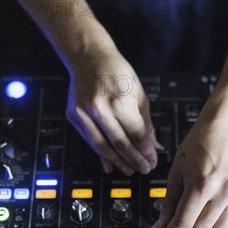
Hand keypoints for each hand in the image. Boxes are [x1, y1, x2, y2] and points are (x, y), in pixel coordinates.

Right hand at [65, 50, 161, 175]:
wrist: (89, 57)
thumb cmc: (117, 72)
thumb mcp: (138, 94)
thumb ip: (146, 123)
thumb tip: (154, 146)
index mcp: (120, 102)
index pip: (137, 135)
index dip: (146, 152)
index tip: (153, 161)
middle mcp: (100, 109)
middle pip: (120, 144)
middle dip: (134, 160)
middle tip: (143, 169)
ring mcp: (84, 113)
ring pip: (102, 147)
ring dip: (118, 162)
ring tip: (129, 170)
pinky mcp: (74, 116)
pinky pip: (89, 140)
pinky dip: (101, 154)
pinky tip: (110, 163)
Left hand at [150, 102, 227, 227]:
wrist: (226, 128)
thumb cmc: (200, 143)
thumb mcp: (177, 171)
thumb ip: (168, 201)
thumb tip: (160, 226)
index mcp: (201, 184)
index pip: (184, 221)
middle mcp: (223, 191)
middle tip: (181, 219)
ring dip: (208, 227)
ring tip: (202, 212)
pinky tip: (222, 212)